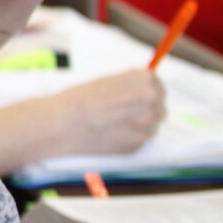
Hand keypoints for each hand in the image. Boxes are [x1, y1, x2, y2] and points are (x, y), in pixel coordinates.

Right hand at [47, 70, 167, 155]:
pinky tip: (111, 133)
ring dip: (139, 125)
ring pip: (152, 125)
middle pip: (159, 106)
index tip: (136, 97)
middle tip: (123, 112)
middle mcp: (151, 99)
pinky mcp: (139, 143)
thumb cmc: (79, 99)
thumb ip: (131, 86)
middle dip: (145, 109)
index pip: (159, 86)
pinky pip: (141, 140)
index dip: (146, 92)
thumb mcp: (108, 81)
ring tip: (114, 123)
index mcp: (144, 79)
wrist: (63, 122)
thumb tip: (144, 93)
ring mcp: (147, 123)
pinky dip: (129, 137)